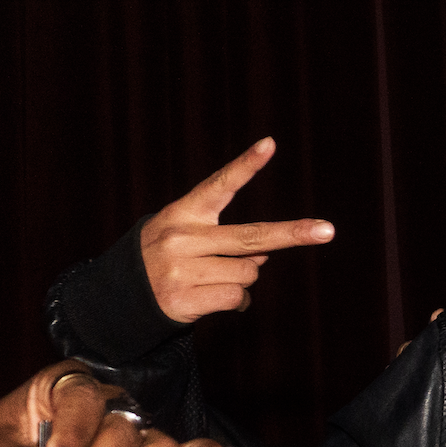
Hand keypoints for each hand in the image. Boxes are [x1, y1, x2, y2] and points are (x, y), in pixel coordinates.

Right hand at [141, 137, 334, 323]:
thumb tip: (263, 258)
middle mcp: (182, 237)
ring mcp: (181, 268)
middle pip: (252, 236)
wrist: (118, 298)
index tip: (270, 144)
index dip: (246, 165)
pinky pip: (237, 298)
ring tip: (210, 281)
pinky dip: (236, 302)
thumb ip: (225, 240)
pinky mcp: (183, 299)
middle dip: (293, 234)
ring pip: (248, 273)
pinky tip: (210, 299)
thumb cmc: (165, 260)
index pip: (219, 184)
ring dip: (241, 281)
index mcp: (183, 213)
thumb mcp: (187, 239)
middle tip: (327, 231)